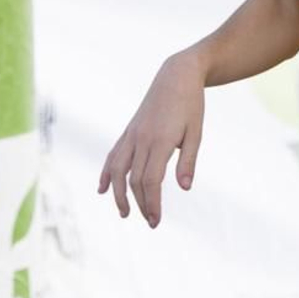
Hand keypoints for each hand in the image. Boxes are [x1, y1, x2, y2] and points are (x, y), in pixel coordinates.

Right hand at [98, 52, 205, 227]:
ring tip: (124, 213)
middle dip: (140, 204)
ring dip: (118, 194)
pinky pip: (113, 155)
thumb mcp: (196, 132)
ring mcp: (132, 134)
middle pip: (135, 179)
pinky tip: (102, 189)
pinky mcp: (129, 130)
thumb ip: (188, 161)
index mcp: (161, 140)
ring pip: (117, 169)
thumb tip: (184, 188)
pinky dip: (106, 173)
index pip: (151, 180)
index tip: (155, 220)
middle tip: (152, 222)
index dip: (151, 202)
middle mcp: (142, 138)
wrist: (176, 75)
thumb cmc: (191, 104)